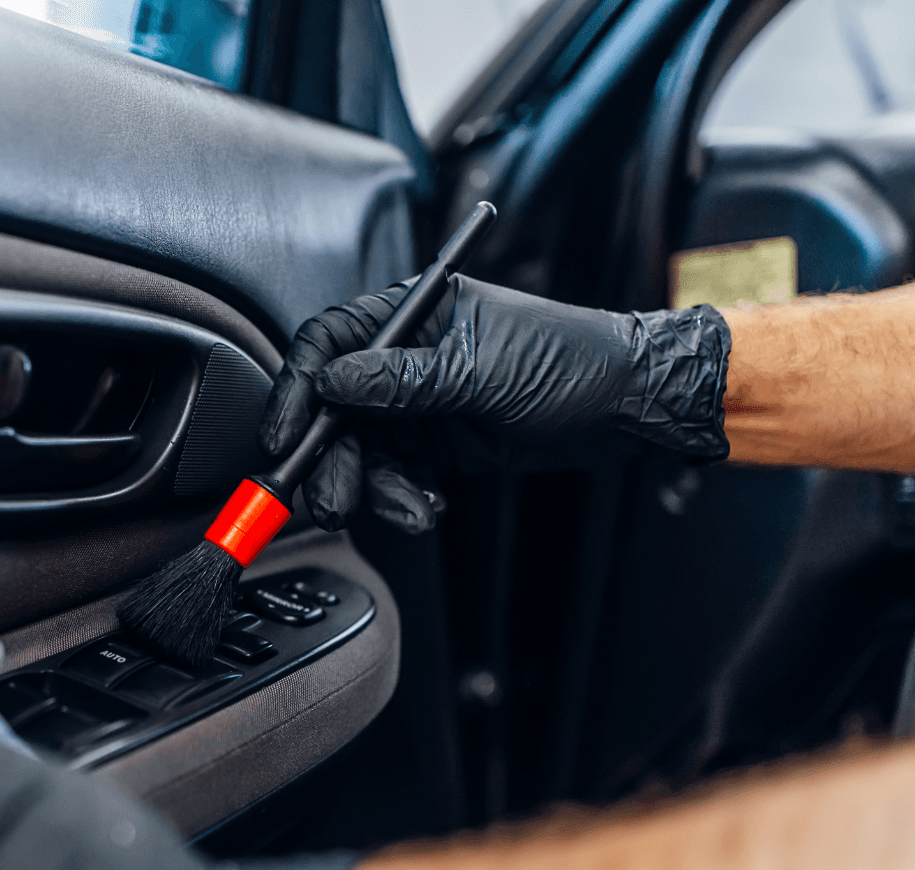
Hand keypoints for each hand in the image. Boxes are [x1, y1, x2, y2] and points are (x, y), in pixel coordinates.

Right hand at [259, 275, 730, 533]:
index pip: (330, 344)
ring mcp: (420, 402)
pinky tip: (430, 505)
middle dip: (332, 459)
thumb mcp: (482, 370)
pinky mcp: (438, 443)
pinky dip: (404, 498)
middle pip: (336, 409)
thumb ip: (401, 380)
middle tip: (335, 499)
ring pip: (363, 451)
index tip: (285, 437)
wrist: (629, 407)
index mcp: (414, 314)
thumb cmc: (573, 361)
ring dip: (374, 489)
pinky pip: (397, 476)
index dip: (299, 390)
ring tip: (409, 509)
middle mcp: (407, 357)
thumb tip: (335, 382)